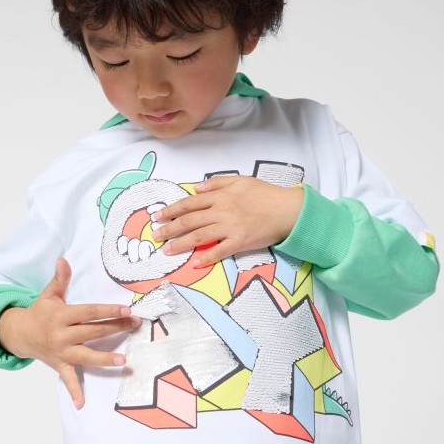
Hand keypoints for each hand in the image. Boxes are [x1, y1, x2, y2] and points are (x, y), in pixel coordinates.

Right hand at [0, 258, 139, 409]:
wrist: (20, 334)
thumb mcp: (49, 295)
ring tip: (123, 361)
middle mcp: (62, 334)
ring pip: (85, 355)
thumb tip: (63, 260)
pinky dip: (74, 392)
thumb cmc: (40, 313)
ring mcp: (61, 352)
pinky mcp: (60, 365)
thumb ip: (59, 279)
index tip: (126, 310)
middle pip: (92, 331)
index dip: (107, 311)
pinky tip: (82, 404)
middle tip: (135, 326)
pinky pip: (68, 379)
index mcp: (61, 316)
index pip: (88, 312)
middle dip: (115, 328)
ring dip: (104, 359)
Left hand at [154, 175, 303, 266]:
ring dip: (181, 244)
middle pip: (190, 220)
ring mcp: (230, 227)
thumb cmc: (265, 193)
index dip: (171, 210)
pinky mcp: (240, 242)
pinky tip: (196, 263)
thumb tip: (196, 188)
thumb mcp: (240, 180)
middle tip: (156, 236)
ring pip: (200, 236)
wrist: (287, 209)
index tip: (158, 216)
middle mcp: (222, 211)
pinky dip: (208, 258)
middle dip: (170, 228)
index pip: (190, 203)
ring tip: (167, 251)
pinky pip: (220, 251)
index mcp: (220, 196)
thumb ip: (217, 183)